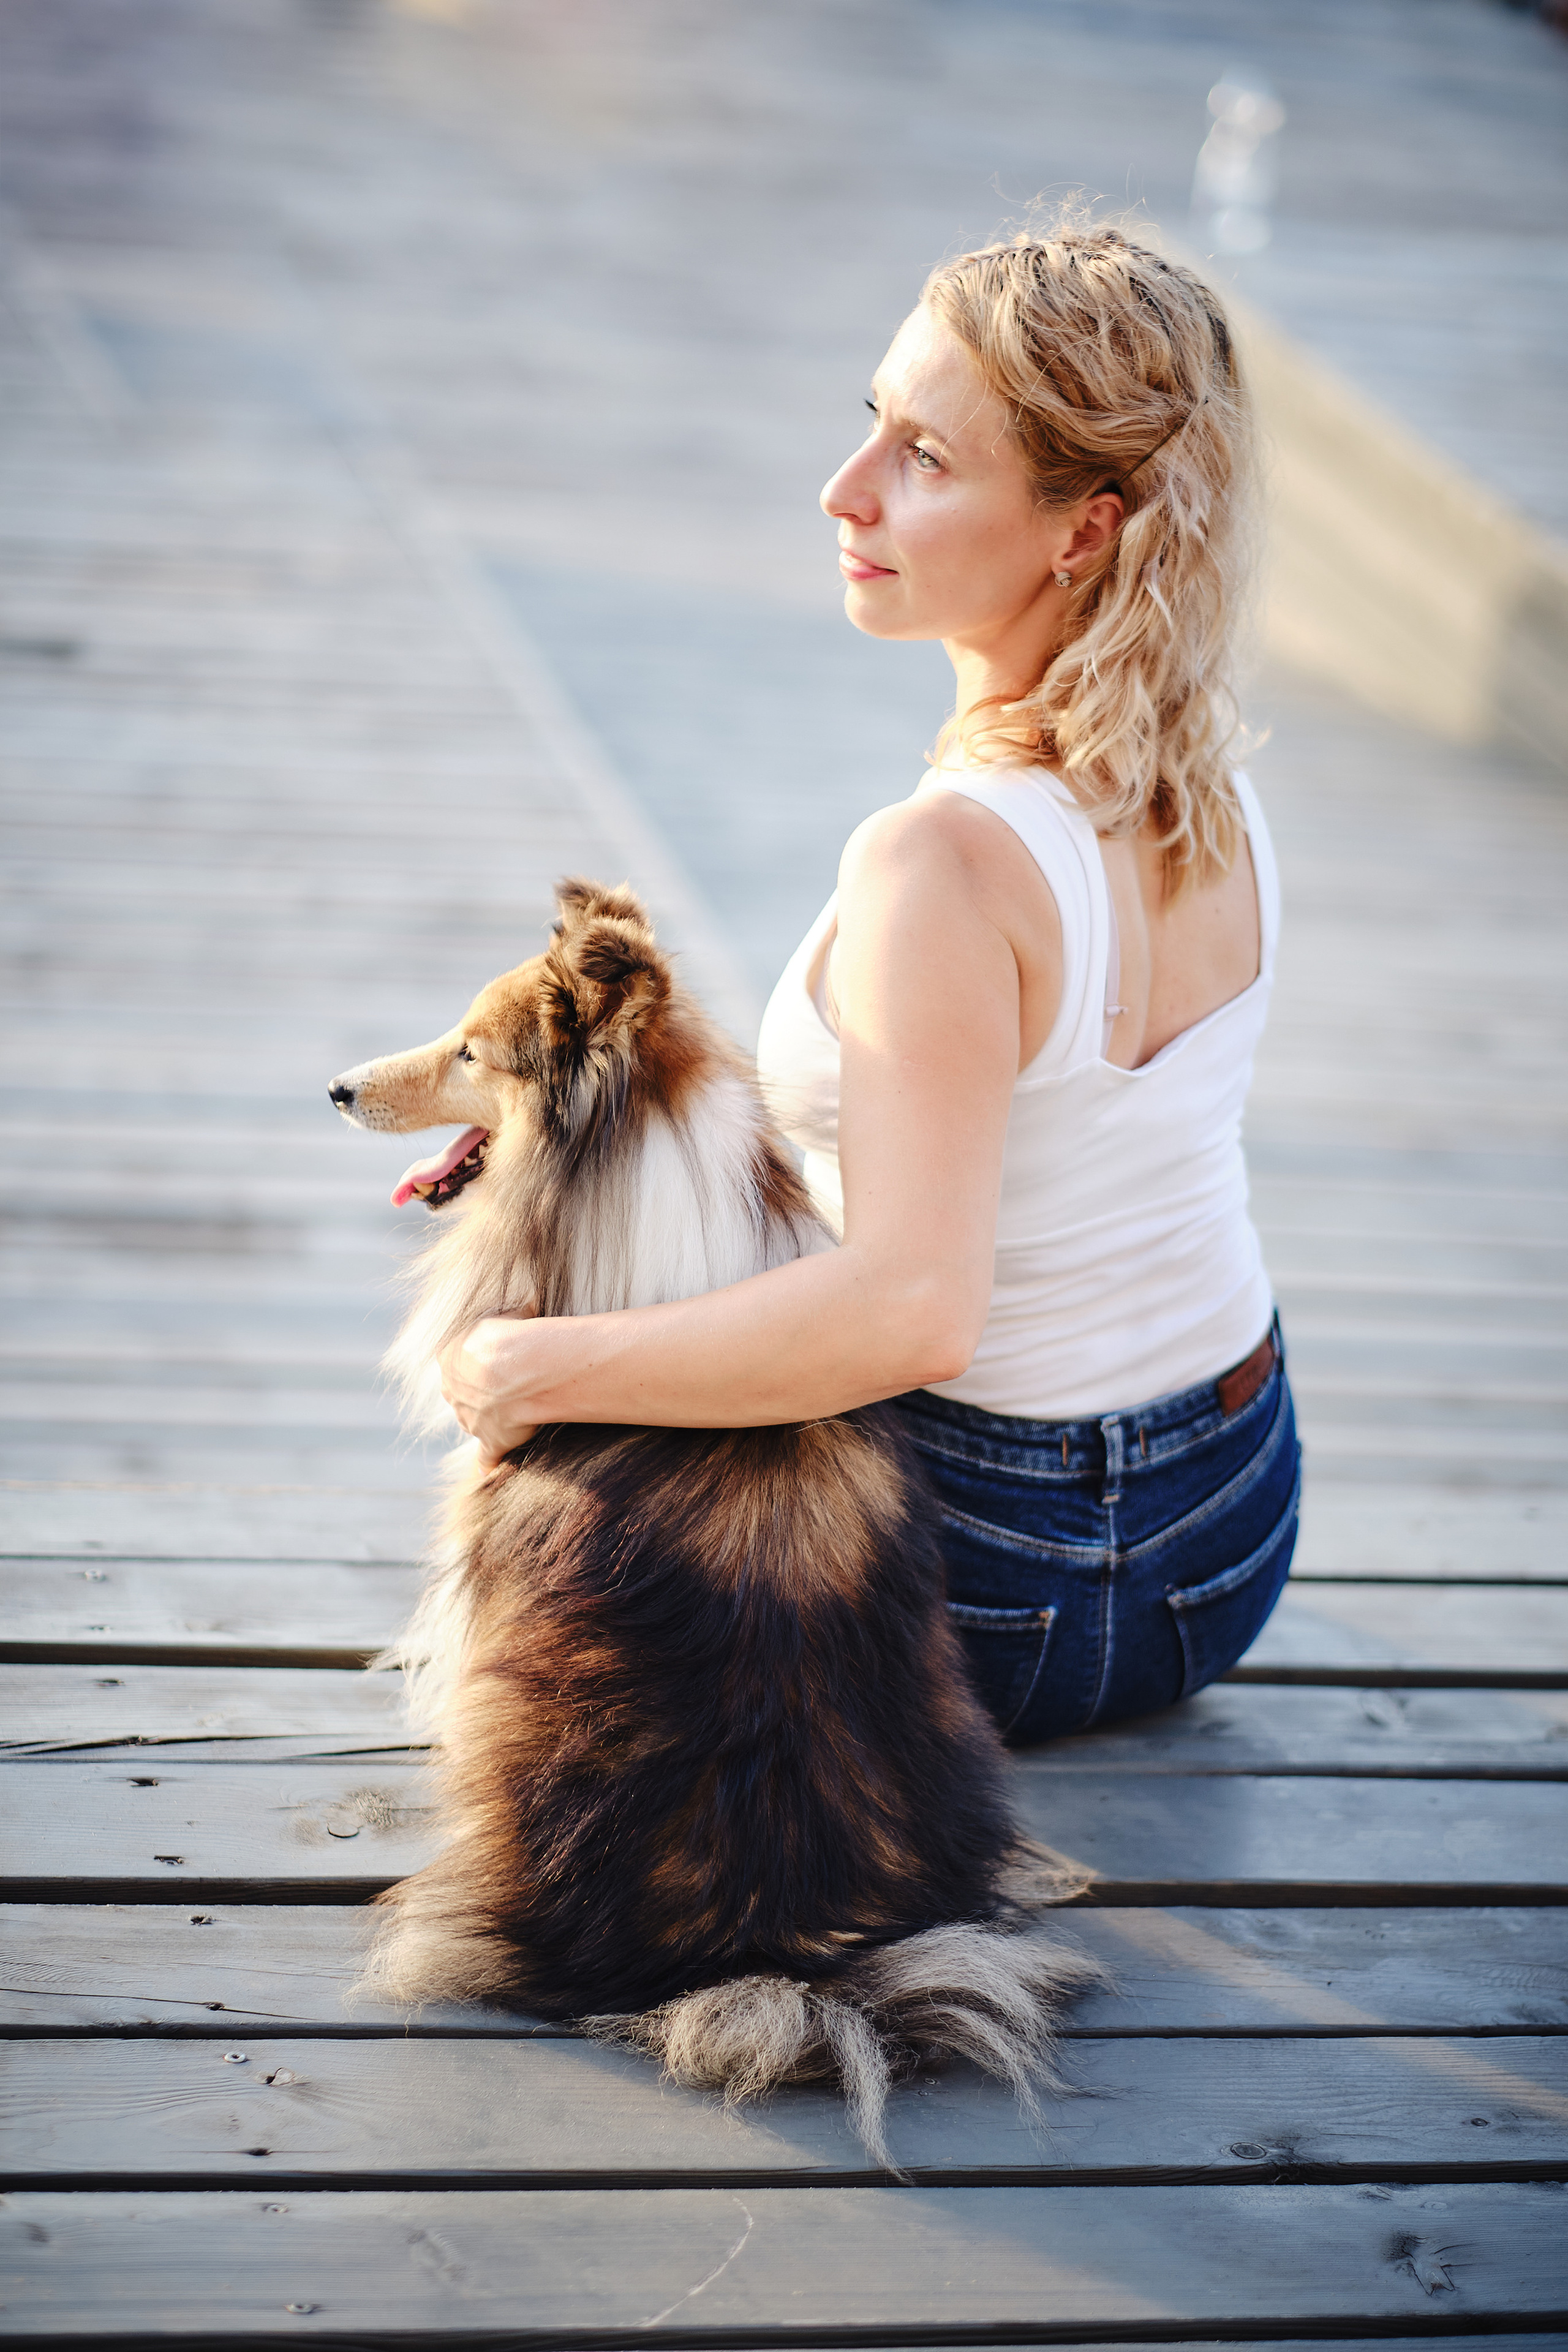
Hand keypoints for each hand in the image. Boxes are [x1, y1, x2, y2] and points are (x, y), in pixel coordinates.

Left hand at [438, 1312, 541, 1469]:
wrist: (515, 1365)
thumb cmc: (512, 1331)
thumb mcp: (506, 1311)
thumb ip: (508, 1317)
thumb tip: (526, 1308)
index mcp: (448, 1357)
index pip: (457, 1359)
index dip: (478, 1360)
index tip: (498, 1358)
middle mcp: (451, 1389)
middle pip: (462, 1391)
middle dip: (481, 1389)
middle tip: (509, 1382)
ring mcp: (469, 1418)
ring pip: (474, 1418)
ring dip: (491, 1416)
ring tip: (519, 1408)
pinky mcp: (490, 1440)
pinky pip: (486, 1457)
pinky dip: (487, 1464)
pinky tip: (488, 1471)